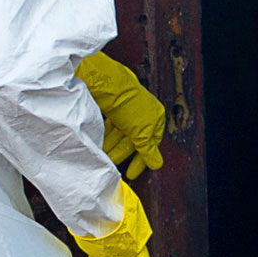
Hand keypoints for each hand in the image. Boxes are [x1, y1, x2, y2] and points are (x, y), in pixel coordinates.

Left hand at [77, 52, 168, 179]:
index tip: (132, 172)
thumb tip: (157, 163)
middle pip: (133, 139)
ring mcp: (126, 109)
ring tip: (104, 156)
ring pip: (119, 134)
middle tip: (113, 164)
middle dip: (122, 153)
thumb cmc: (129, 103)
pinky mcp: (111, 106)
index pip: (150, 143)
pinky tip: (100, 144)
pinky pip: (109, 126)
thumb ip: (148, 150)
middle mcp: (141, 112)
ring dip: (112, 146)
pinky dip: (105, 136)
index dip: (141, 159)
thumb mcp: (142, 132)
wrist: (107, 83)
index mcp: (155, 116)